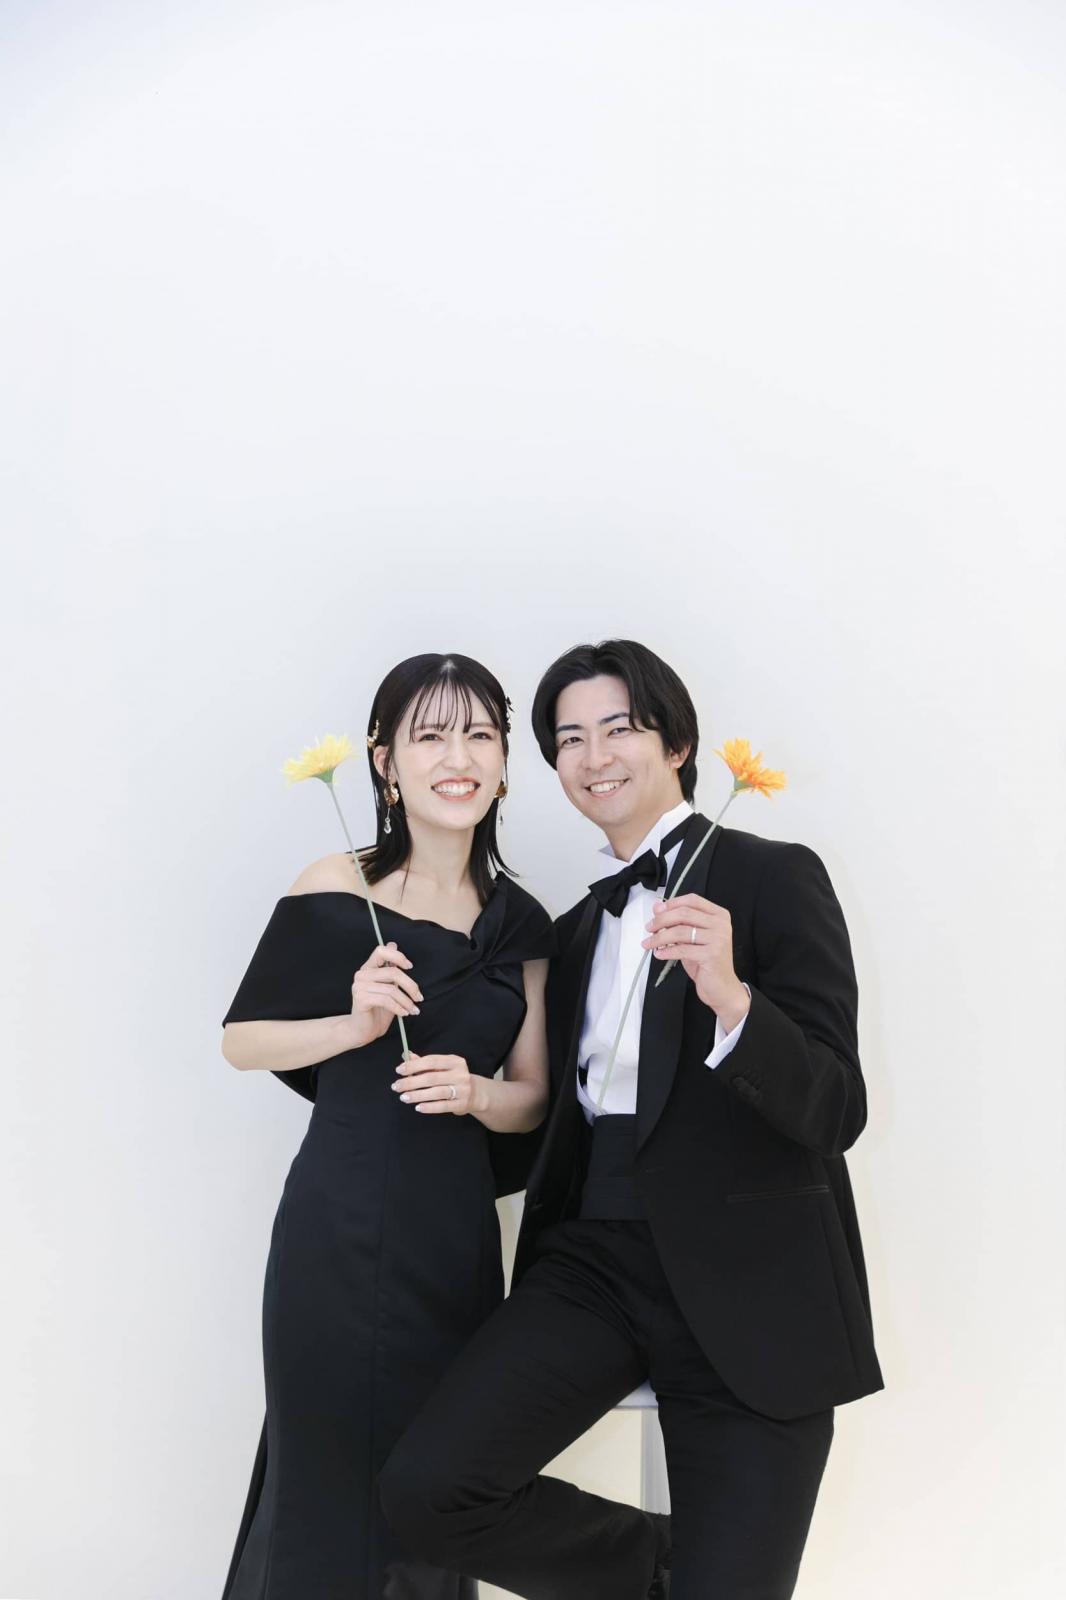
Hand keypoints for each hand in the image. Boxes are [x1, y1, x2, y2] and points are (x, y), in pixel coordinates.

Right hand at [349, 942, 422, 1048]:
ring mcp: (359, 986)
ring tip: (413, 1010)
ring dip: (407, 1001)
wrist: (362, 1031)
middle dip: (411, 986)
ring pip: (391, 989)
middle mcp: (362, 974)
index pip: (381, 950)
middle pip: (393, 972)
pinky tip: (404, 1013)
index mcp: (368, 968)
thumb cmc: (378, 1010)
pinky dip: (399, 1008)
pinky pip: (386, 1000)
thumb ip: (391, 970)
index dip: (397, 956)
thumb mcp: (389, 988)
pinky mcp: (360, 999)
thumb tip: (393, 944)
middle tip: (419, 998)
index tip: (410, 967)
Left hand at [390, 1052, 482, 1115]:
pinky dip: (429, 1107)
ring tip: (404, 1097)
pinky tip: (418, 1107)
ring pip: (436, 1092)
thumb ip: (424, 1063)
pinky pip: (443, 1106)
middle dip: (411, 1082)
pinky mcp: (462, 1104)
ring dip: (417, 1095)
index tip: (399, 1070)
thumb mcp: (442, 1067)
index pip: (432, 1061)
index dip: (414, 1065)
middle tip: (396, 1086)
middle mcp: (460, 1074)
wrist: (476, 1094)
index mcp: (455, 1061)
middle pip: (432, 1077)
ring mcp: (463, 1090)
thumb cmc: (453, 1078)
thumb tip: (405, 1056)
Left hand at [641, 894, 750, 1026]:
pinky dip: (666, 951)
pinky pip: (682, 949)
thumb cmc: (706, 961)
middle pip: (684, 914)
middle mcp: (721, 925)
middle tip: (649, 928)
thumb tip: (657, 906)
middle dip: (661, 920)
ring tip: (649, 943)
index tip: (656, 911)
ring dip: (660, 937)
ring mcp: (718, 939)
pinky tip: (659, 953)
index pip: (692, 900)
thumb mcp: (691, 938)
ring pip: (681, 931)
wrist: (722, 987)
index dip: (672, 903)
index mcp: (719, 915)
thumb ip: (677, 922)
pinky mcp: (712, 955)